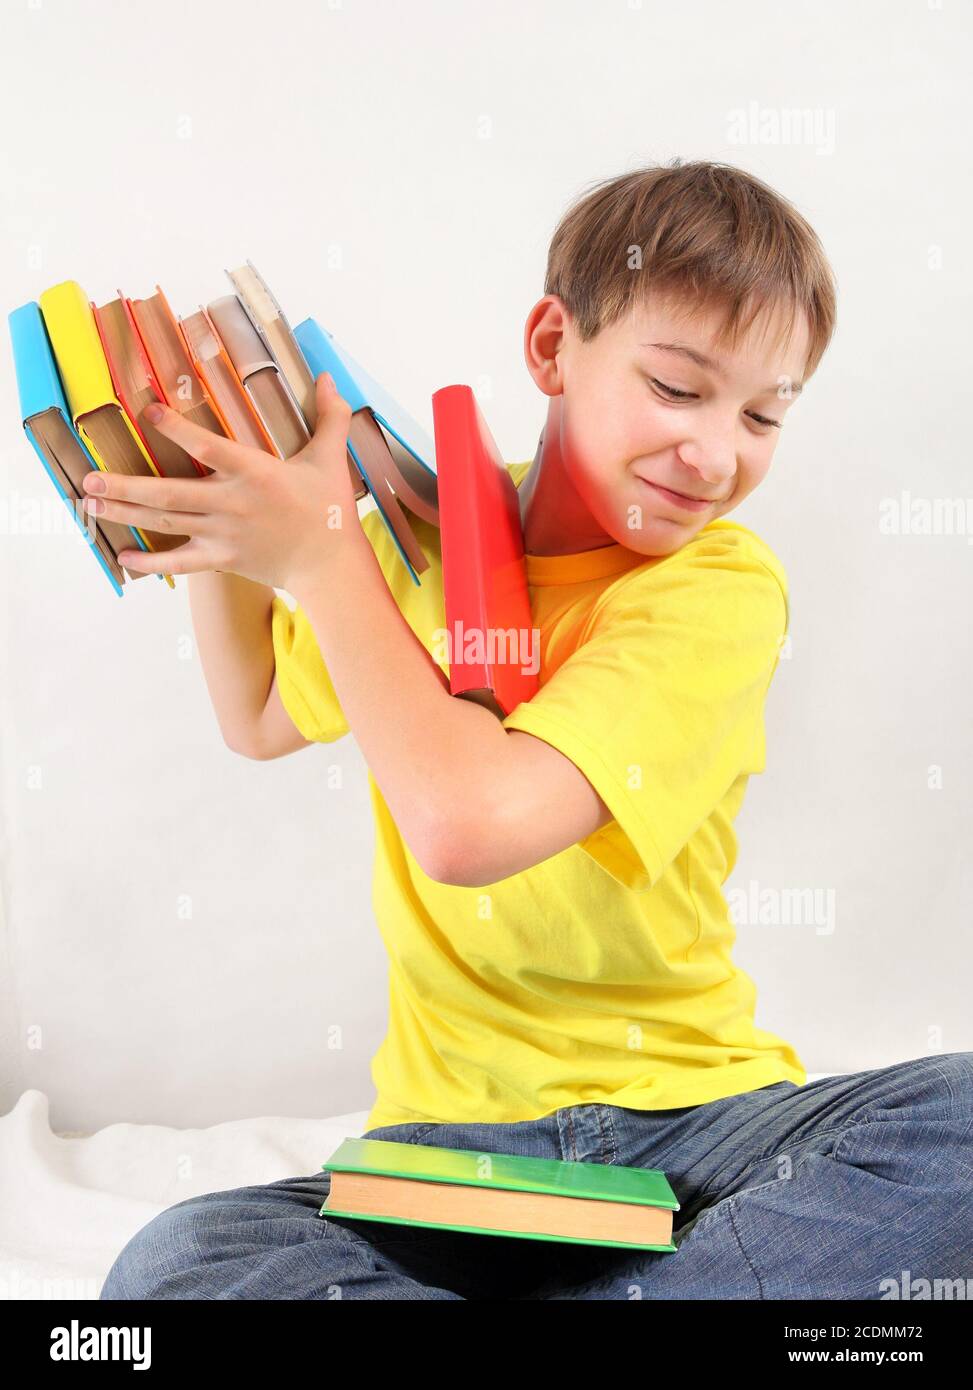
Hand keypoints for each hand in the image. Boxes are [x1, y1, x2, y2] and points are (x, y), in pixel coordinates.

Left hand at [81, 372, 362, 594]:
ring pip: (166, 523)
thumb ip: (330, 416)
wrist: (329, 564)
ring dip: (127, 512)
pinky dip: (151, 563)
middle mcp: (232, 504)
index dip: (176, 429)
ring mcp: (223, 535)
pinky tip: (122, 555)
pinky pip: (180, 563)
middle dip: (127, 485)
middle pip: (170, 494)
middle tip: (89, 476)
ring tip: (91, 501)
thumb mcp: (331, 459)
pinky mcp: (222, 560)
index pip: (208, 447)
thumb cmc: (331, 509)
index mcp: (256, 473)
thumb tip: (325, 376)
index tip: (147, 411)